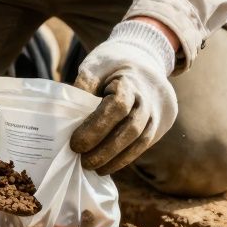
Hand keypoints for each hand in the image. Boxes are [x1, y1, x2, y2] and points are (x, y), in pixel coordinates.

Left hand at [70, 19, 178, 173]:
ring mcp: (159, 113)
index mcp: (130, 81)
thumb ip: (82, 89)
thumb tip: (65, 118)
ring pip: (140, 142)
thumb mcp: (94, 66)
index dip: (95, 129)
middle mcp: (149, 98)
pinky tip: (108, 165)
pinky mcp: (162, 124)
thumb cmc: (113, 64)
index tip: (75, 144)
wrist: (145, 59)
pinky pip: (144, 145)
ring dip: (116, 159)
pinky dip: (125, 158)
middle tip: (83, 162)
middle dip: (105, 150)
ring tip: (94, 168)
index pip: (117, 107)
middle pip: (130, 130)